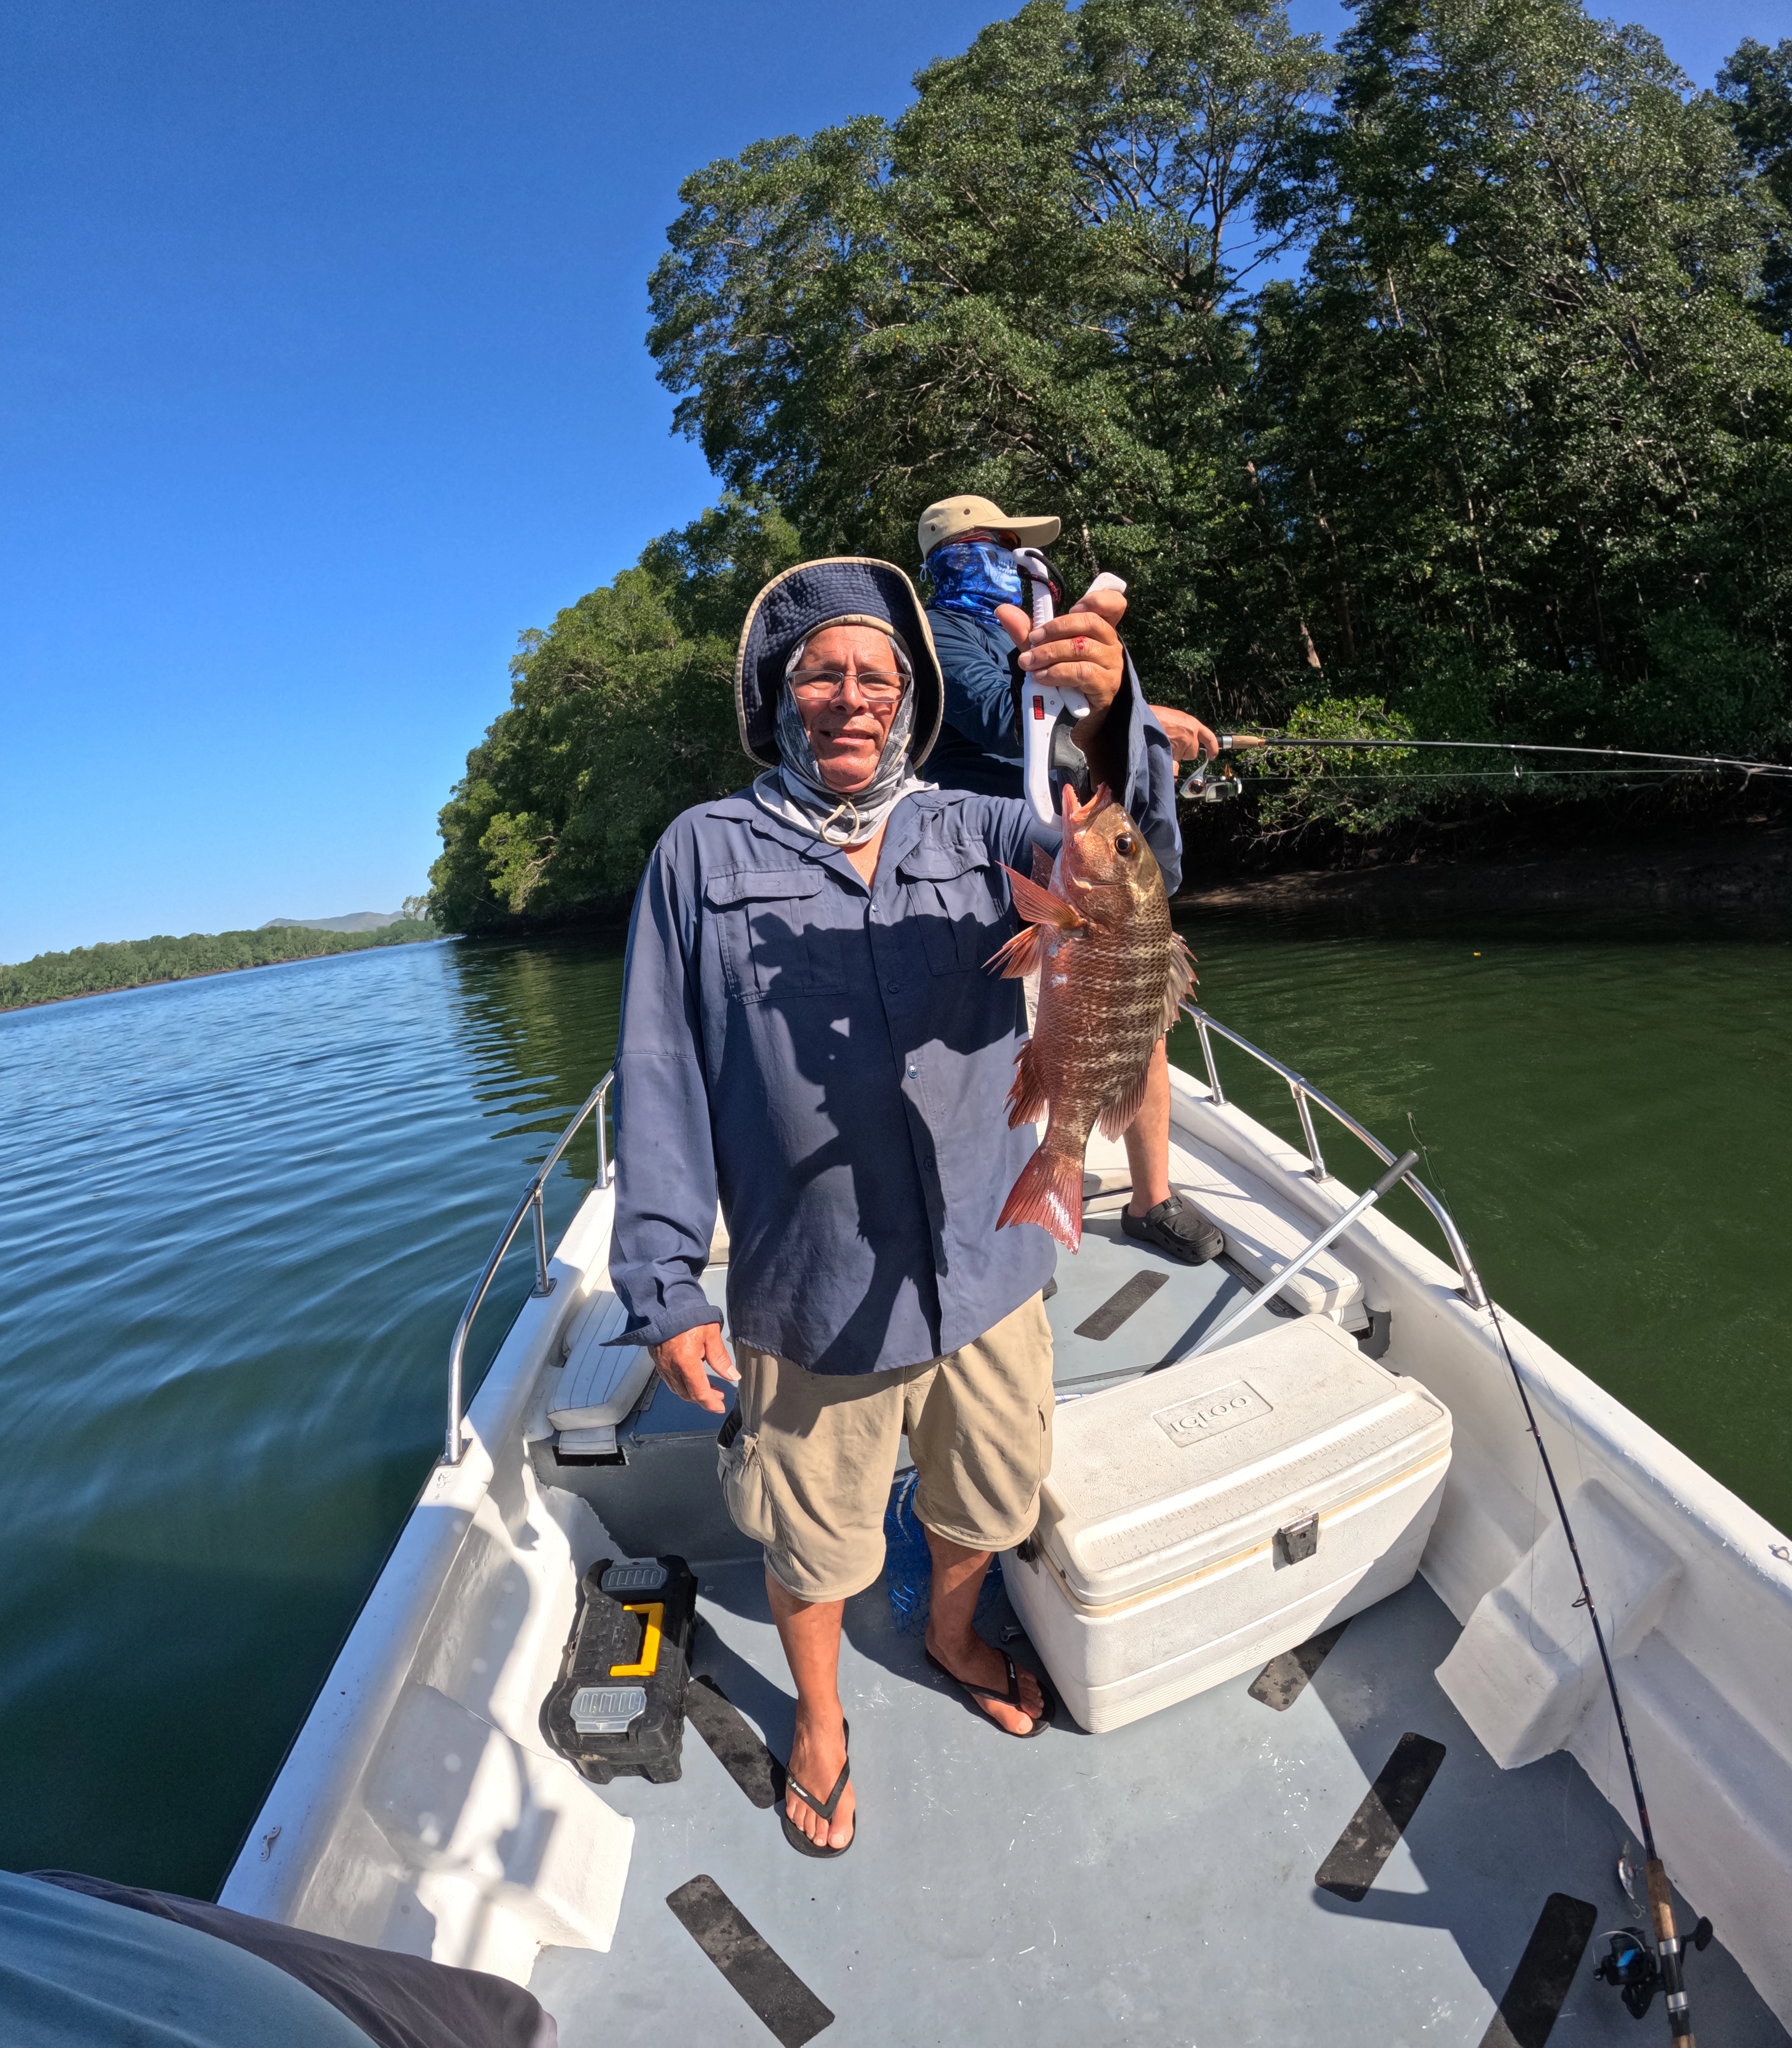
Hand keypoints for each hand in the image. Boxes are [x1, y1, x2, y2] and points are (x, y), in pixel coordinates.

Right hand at [650, 1321, 738, 1413]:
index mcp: (685, 1362)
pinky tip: (692, 1378)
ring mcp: (661, 1365)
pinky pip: (669, 1380)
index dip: (711, 1404)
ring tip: (709, 1388)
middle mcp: (671, 1368)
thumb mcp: (710, 1334)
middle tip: (719, 1395)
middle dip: (704, 1399)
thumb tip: (733, 1376)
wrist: (665, 1304)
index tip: (720, 1407)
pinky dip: (682, 1384)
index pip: (699, 1393)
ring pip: (677, 1389)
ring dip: (693, 1393)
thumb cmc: (689, 1316)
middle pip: (688, 1394)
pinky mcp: (657, 1360)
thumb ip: (721, 1358)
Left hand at [993, 589, 1127, 737]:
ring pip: (1081, 647)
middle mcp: (1111, 644)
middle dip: (1055, 628)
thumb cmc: (1061, 681)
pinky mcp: (1106, 686)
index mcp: (1100, 630)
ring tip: (1029, 663)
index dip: (1096, 599)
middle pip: (1090, 622)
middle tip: (1033, 640)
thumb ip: (1027, 632)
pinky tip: (1042, 677)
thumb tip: (1003, 611)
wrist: (1072, 721)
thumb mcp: (1044, 652)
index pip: (1114, 604)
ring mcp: (1111, 666)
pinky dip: (1057, 672)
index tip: (1073, 606)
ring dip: (1049, 653)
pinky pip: (1082, 672)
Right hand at [1151, 705, 1218, 763]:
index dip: (1212, 747)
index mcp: (1192, 723)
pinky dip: (1168, 758)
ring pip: (1181, 757)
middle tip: (1170, 743)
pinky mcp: (1174, 751)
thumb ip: (1183, 731)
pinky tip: (1161, 748)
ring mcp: (1183, 743)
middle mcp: (1191, 733)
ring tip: (1163, 742)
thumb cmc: (1156, 717)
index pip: (1209, 737)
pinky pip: (1173, 761)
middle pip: (1193, 752)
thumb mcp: (1174, 720)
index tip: (1212, 754)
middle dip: (1184, 752)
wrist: (1144, 720)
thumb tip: (1184, 748)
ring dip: (1174, 754)